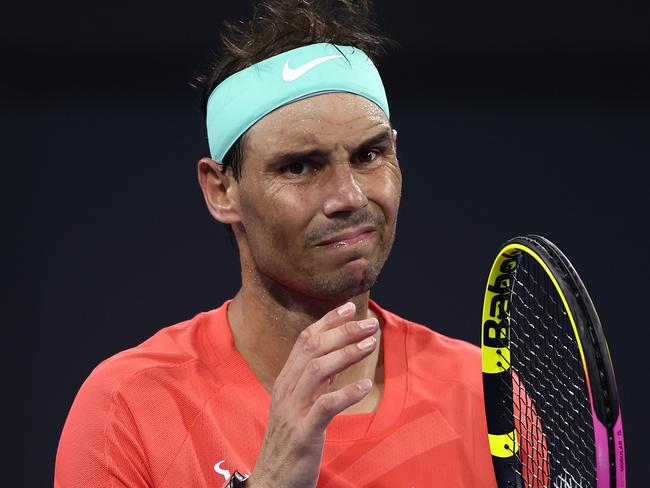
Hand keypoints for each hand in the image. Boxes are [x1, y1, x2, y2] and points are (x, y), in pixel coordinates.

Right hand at [246, 302, 378, 487]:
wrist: (272, 481)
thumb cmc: (290, 440)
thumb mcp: (298, 404)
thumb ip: (314, 380)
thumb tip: (336, 355)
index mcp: (286, 381)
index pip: (305, 340)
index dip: (328, 321)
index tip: (349, 307)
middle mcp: (287, 390)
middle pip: (313, 348)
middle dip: (342, 331)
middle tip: (369, 323)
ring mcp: (293, 411)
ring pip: (317, 370)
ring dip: (346, 353)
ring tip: (371, 344)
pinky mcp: (303, 433)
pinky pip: (325, 407)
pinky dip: (346, 393)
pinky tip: (364, 385)